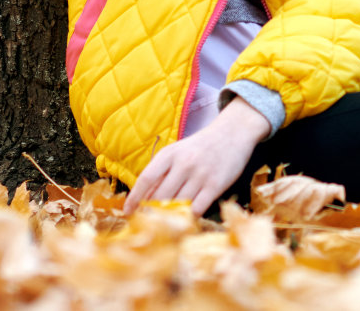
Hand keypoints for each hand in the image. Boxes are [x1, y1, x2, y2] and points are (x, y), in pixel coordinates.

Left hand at [124, 99, 271, 216]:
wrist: (232, 133)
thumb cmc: (200, 147)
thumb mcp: (178, 152)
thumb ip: (162, 172)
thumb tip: (144, 198)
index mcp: (170, 154)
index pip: (146, 178)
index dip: (134, 197)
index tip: (127, 212)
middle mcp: (184, 163)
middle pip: (160, 195)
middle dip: (151, 211)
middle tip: (146, 223)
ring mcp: (200, 174)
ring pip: (178, 203)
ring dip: (169, 216)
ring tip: (163, 226)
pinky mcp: (215, 185)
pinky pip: (197, 208)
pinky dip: (189, 217)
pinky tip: (186, 219)